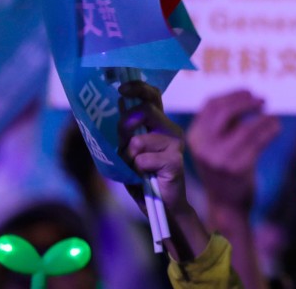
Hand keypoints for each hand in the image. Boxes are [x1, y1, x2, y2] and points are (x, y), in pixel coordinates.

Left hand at [118, 80, 188, 215]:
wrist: (163, 207)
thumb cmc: (145, 178)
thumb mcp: (130, 152)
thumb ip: (126, 132)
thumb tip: (119, 104)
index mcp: (160, 125)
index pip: (153, 97)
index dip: (139, 88)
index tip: (122, 88)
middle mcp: (171, 130)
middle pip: (145, 111)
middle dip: (126, 127)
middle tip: (125, 146)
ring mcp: (176, 144)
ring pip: (138, 141)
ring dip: (129, 159)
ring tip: (137, 170)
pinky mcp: (175, 161)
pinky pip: (142, 160)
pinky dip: (136, 172)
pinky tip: (146, 178)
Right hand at [186, 90, 279, 211]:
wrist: (226, 204)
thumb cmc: (223, 168)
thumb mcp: (213, 144)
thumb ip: (223, 122)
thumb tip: (247, 95)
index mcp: (194, 137)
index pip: (210, 105)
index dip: (232, 95)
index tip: (249, 92)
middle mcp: (203, 147)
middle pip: (225, 112)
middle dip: (246, 101)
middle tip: (263, 100)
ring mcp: (220, 158)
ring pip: (246, 127)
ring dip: (264, 118)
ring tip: (272, 118)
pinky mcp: (238, 168)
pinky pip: (258, 141)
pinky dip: (270, 130)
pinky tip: (276, 128)